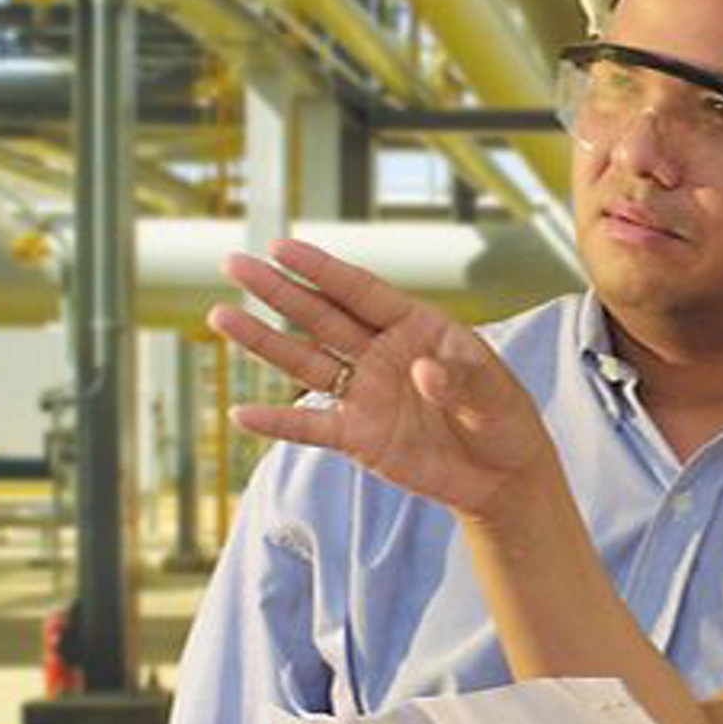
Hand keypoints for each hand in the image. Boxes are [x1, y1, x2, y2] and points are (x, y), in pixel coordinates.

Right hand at [209, 238, 555, 520]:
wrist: (502, 476)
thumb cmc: (503, 417)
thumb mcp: (494, 392)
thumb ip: (460, 378)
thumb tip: (424, 372)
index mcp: (415, 326)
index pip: (361, 292)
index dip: (321, 270)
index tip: (280, 247)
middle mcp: (381, 353)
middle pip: (321, 316)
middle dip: (278, 291)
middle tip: (234, 264)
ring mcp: (365, 393)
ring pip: (306, 362)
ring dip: (264, 342)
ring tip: (220, 316)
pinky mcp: (358, 436)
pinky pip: (311, 426)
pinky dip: (278, 423)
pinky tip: (241, 415)